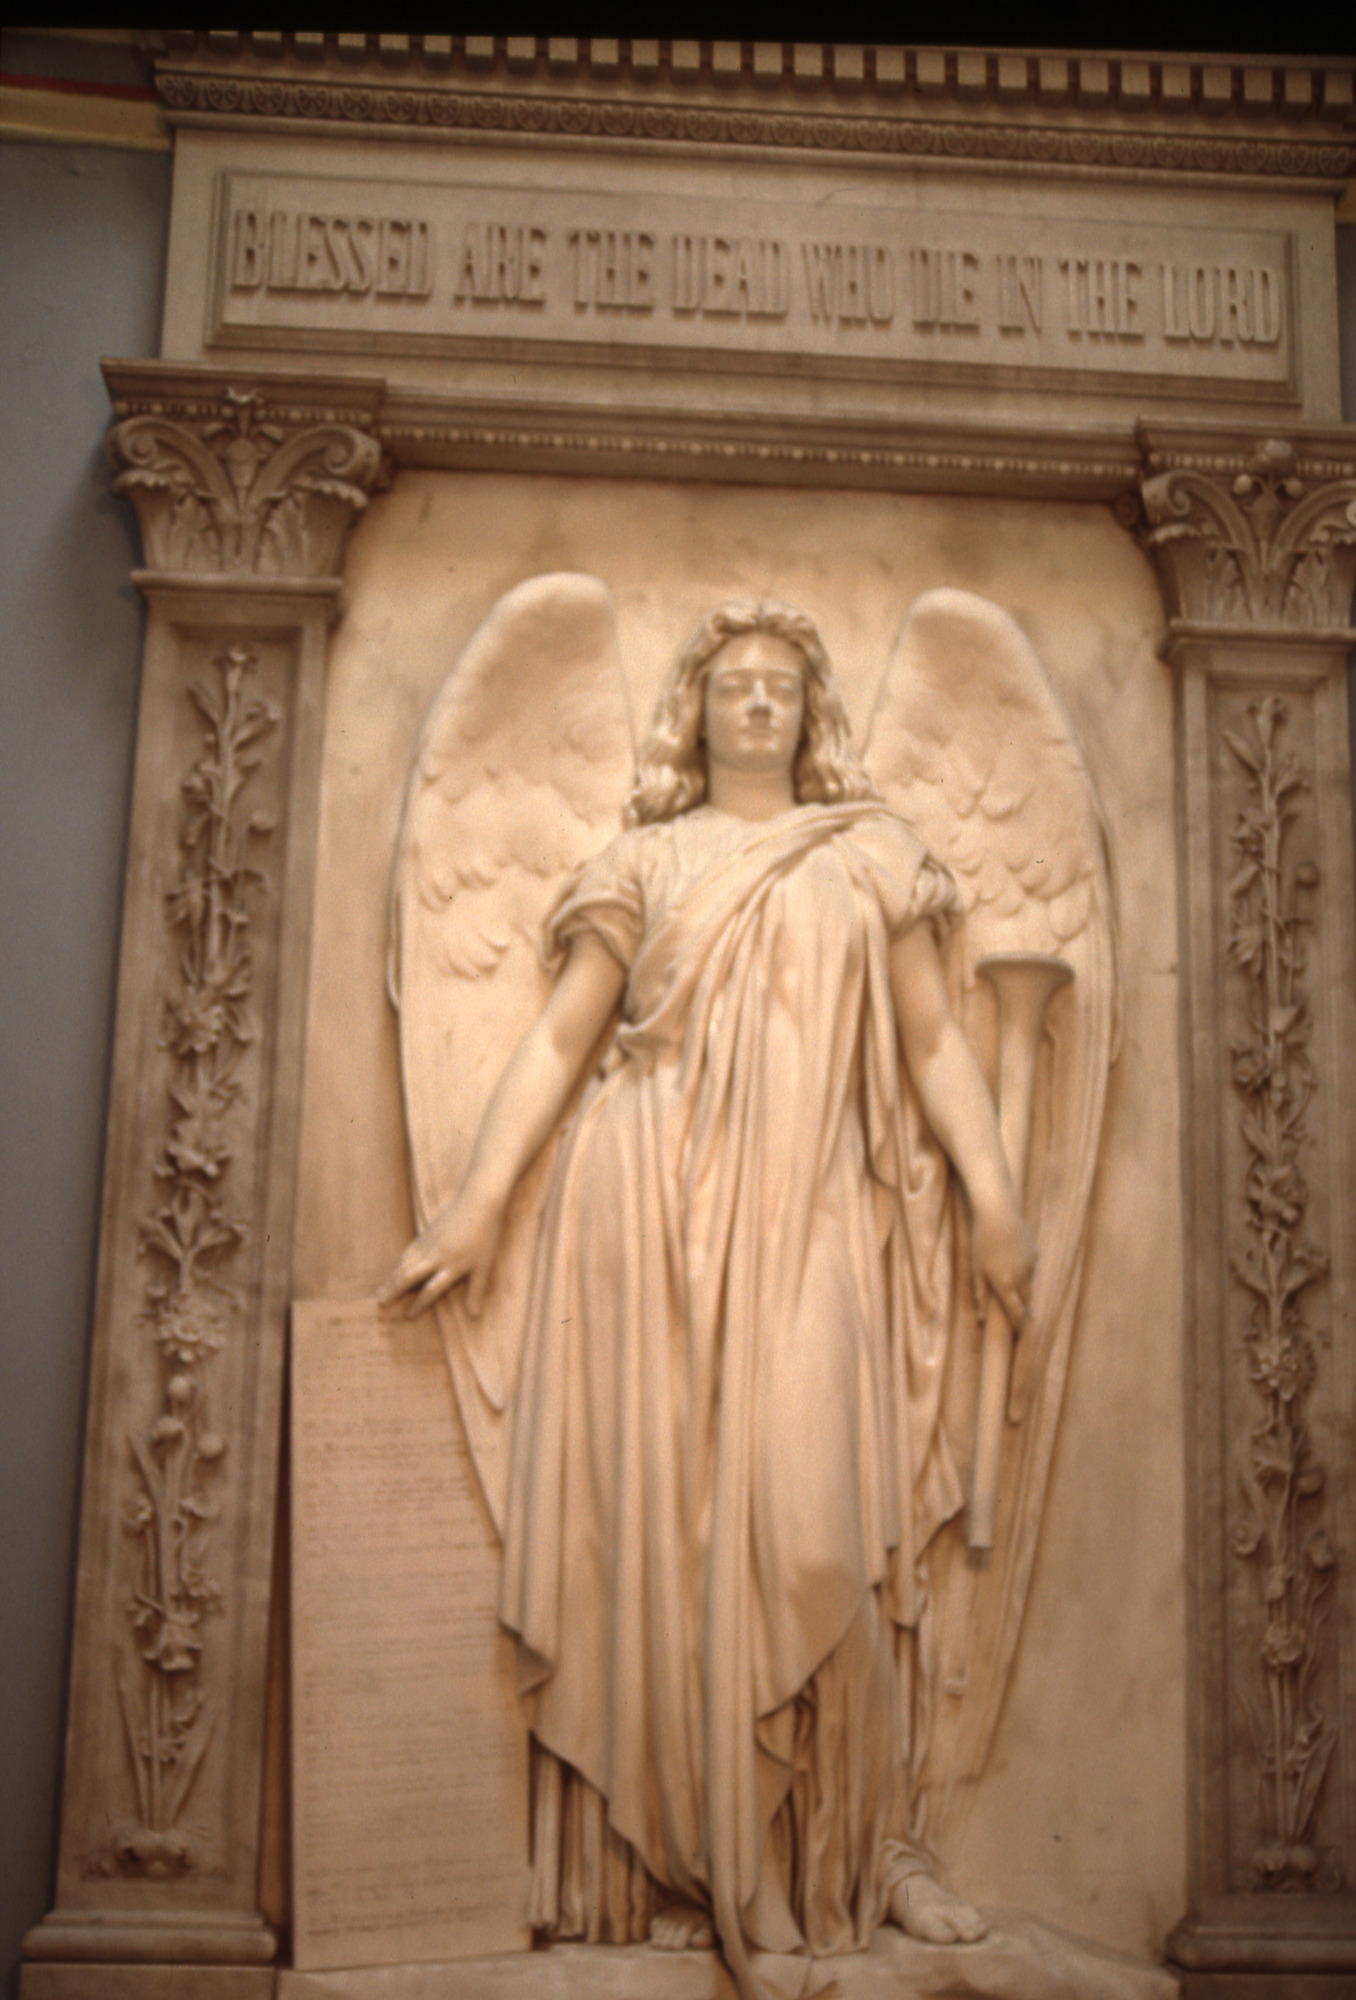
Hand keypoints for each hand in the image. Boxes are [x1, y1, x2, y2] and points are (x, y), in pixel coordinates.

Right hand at [377, 1183, 504, 1318]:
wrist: (477, 1202)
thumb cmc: (485, 1235)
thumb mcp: (484, 1265)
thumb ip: (476, 1291)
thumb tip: (475, 1316)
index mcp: (451, 1267)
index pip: (430, 1290)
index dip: (418, 1305)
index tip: (407, 1316)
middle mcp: (435, 1257)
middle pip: (409, 1277)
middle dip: (394, 1291)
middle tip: (380, 1304)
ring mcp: (428, 1244)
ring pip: (405, 1264)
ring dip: (392, 1278)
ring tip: (382, 1290)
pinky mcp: (425, 1233)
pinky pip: (408, 1252)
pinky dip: (398, 1263)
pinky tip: (395, 1268)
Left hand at [970, 1197, 1035, 1329]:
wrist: (998, 1214)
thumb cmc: (981, 1241)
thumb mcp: (975, 1268)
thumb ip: (979, 1294)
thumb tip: (980, 1318)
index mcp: (1004, 1284)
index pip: (1016, 1312)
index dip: (1019, 1325)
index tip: (1020, 1335)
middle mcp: (1021, 1278)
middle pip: (1026, 1300)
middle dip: (1023, 1307)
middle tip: (1018, 1313)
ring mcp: (1030, 1265)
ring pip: (1029, 1283)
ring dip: (1022, 1287)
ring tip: (1010, 1278)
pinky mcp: (1035, 1253)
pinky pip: (1031, 1267)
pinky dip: (1024, 1269)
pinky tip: (1013, 1257)